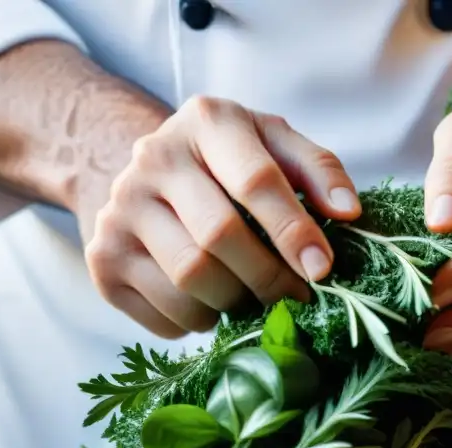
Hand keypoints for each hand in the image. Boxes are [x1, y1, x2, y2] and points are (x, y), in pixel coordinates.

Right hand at [80, 96, 360, 337]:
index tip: (321, 269)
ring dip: (234, 304)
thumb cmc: (224, 163)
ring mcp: (118, 210)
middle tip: (295, 297)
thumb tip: (350, 212)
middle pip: (218, 237)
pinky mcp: (102, 259)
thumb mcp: (272, 144)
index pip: (255, 180)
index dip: (293, 230)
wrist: (135, 171)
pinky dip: (200, 323)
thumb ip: (318, 170)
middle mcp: (153, 158)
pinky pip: (164, 314)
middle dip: (268, 278)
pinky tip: (210, 303)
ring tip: (251, 298)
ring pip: (190, 281)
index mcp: (206, 121)